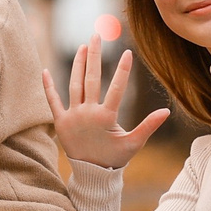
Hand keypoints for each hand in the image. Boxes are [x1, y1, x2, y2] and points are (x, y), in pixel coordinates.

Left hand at [40, 39, 169, 169]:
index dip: (123, 71)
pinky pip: (52, 101)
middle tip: (96, 35)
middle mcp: (87, 114)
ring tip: (82, 46)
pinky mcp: (60, 122)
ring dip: (77, 64)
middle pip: (91, 79)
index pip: (116, 89)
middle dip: (94, 56)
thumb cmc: (115, 158)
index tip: (128, 52)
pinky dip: (48, 87)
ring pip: (74, 85)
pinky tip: (44, 70)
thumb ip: (148, 126)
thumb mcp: (133, 143)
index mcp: (106, 118)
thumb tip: (166, 111)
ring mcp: (72, 117)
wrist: (91, 174)